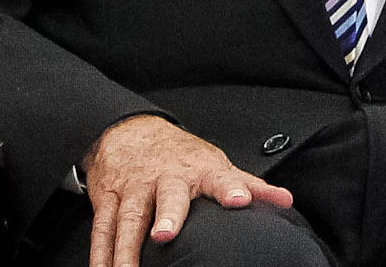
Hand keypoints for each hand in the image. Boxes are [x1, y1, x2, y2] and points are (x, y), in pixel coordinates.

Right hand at [83, 115, 294, 265]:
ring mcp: (134, 189)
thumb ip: (249, 185)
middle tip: (165, 235)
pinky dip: (100, 255)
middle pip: (166, 196)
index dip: (230, 188)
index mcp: (198, 170)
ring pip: (128, 218)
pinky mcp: (108, 200)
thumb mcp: (217, 164)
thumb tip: (285, 201)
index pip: (220, 177)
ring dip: (126, 249)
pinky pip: (103, 230)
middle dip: (167, 214)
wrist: (128, 132)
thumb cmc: (180, 155)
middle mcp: (165, 178)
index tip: (238, 201)